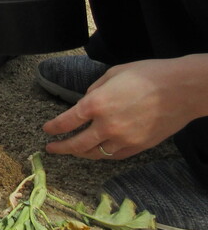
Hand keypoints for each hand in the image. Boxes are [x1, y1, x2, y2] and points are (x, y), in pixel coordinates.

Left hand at [43, 57, 207, 158]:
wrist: (183, 89)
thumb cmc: (148, 75)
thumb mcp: (113, 74)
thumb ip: (94, 90)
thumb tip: (85, 101)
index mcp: (96, 104)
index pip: (66, 121)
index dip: (53, 127)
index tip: (47, 130)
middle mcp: (106, 125)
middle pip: (76, 144)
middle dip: (61, 148)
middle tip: (51, 148)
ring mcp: (123, 139)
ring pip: (95, 154)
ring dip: (81, 153)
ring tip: (73, 151)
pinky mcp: (139, 146)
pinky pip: (115, 156)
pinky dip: (103, 155)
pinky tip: (97, 152)